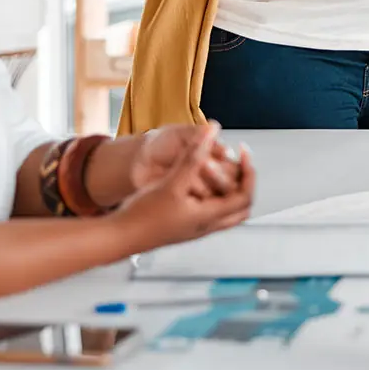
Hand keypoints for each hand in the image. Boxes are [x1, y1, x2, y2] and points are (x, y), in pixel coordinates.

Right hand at [108, 124, 254, 252]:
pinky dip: (213, 194)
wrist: (119, 237)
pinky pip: (210, 211)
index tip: (243, 152)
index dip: (249, 172)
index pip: (245, 195)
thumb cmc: (143, 215)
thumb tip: (212, 131)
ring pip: (226, 210)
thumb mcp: (172, 181)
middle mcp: (206, 226)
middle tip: (239, 162)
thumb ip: (194, 156)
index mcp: (209, 217)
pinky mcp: (184, 227)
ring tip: (220, 168)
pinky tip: (198, 180)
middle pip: (241, 206)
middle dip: (244, 182)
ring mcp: (196, 228)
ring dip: (228, 188)